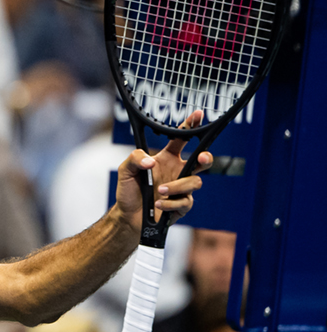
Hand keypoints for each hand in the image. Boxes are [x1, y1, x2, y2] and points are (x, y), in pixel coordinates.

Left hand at [113, 109, 210, 228]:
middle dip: (206, 158)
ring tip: (158, 191)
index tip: (198, 115)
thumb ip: (134, 158)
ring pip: (194, 182)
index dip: (190, 126)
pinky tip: (158, 205)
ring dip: (176, 186)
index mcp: (167, 159)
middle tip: (201, 158)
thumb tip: (151, 161)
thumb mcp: (125, 170)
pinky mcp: (182, 205)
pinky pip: (185, 202)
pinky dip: (170, 203)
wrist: (127, 216)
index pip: (182, 139)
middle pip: (202, 161)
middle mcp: (177, 172)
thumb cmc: (129, 191)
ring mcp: (182, 189)